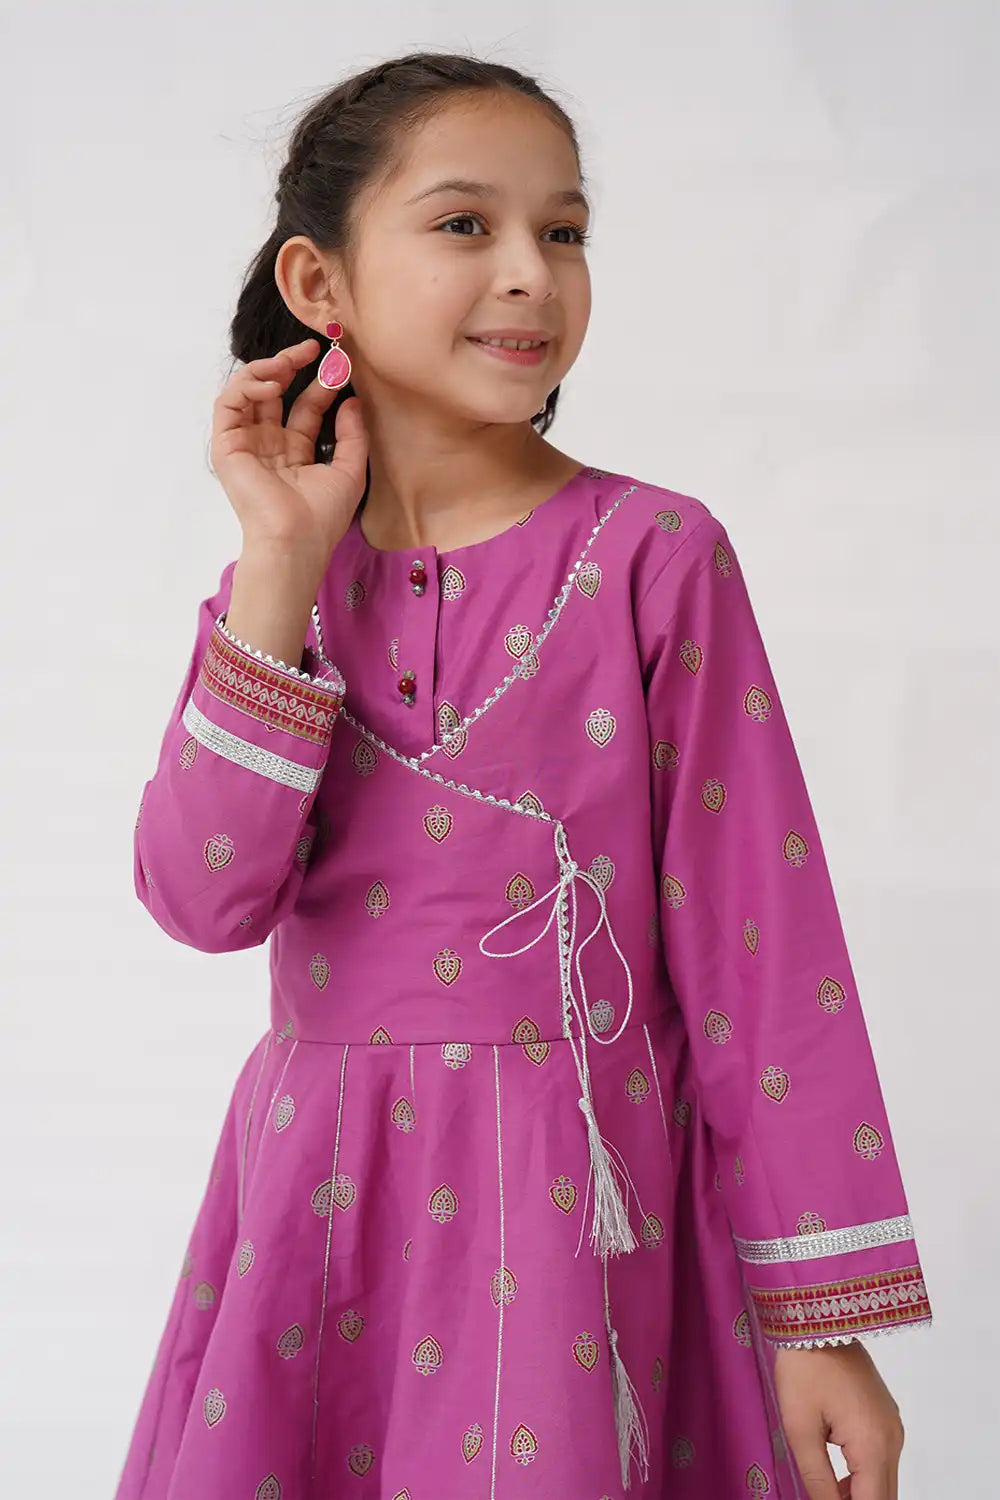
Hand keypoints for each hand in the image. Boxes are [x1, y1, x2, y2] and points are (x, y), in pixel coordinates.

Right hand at [210, 337, 368, 564]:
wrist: (296, 539)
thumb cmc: (323, 515)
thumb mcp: (350, 469)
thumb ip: (353, 435)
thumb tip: (352, 401)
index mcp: (294, 453)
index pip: (304, 408)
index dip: (321, 385)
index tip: (341, 367)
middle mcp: (268, 446)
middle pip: (274, 394)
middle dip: (290, 366)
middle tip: (312, 349)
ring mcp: (246, 445)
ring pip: (247, 392)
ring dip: (267, 369)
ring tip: (289, 361)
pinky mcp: (226, 446)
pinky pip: (229, 404)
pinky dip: (246, 386)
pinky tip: (271, 383)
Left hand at [774, 1341, 904, 1498]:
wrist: (818, 1321)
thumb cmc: (805, 1368)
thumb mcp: (800, 1428)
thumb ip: (816, 1478)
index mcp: (873, 1445)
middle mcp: (892, 1439)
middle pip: (884, 1497)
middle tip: (825, 1499)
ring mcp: (892, 1428)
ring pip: (884, 1482)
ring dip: (860, 1495)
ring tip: (827, 1493)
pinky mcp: (886, 1419)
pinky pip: (881, 1461)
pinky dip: (863, 1477)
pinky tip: (836, 1478)